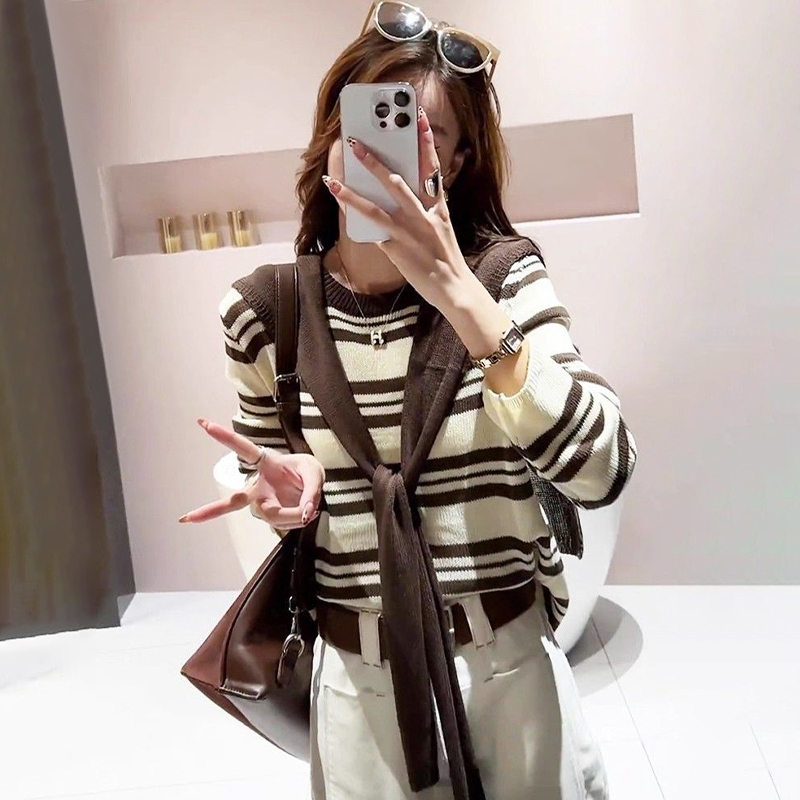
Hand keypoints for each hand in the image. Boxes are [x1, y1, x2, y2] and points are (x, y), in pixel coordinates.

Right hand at [179, 418, 324, 537]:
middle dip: (210, 511)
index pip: (244, 449)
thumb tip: (305, 514)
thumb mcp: (315, 473)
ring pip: (274, 516)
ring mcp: (263, 503)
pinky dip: (299, 520)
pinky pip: (284, 523)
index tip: (204, 425)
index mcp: (266, 463)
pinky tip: (306, 514)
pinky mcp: (271, 516)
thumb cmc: (307, 472)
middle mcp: (259, 487)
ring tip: (310, 507)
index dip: (224, 437)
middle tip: (186, 518)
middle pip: (233, 501)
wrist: (313, 487)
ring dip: (295, 515)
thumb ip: (311, 491)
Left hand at [323, 106, 471, 308]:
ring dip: (353, 191)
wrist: (453, 288)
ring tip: (334, 178)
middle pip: (397, 183)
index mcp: (438, 208)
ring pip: (377, 207)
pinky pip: (370, 230)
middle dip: (375, 162)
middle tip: (357, 142)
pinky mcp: (397, 250)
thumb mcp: (443, 226)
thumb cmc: (446, 257)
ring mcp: (408, 234)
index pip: (432, 168)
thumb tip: (414, 185)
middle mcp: (423, 217)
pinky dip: (354, 217)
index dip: (425, 142)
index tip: (417, 117)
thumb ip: (430, 206)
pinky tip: (340, 205)